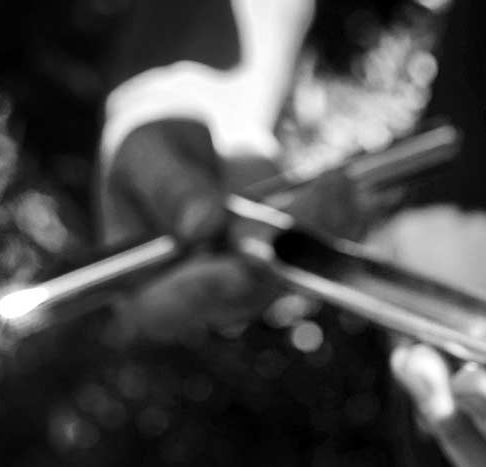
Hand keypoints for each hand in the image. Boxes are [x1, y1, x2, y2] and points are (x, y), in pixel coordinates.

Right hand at [99, 118, 359, 338]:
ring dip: (322, 232)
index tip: (246, 266)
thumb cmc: (155, 150)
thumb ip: (168, 187)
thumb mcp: (147, 154)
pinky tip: (344, 186)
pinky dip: (339, 221)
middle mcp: (200, 302)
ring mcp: (249, 289)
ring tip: (335, 183)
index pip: (171, 307)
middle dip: (285, 253)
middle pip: (246, 296)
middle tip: (313, 206)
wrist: (198, 139)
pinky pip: (322, 256)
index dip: (210, 291)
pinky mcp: (288, 269)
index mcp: (141, 289)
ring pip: (293, 275)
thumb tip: (201, 228)